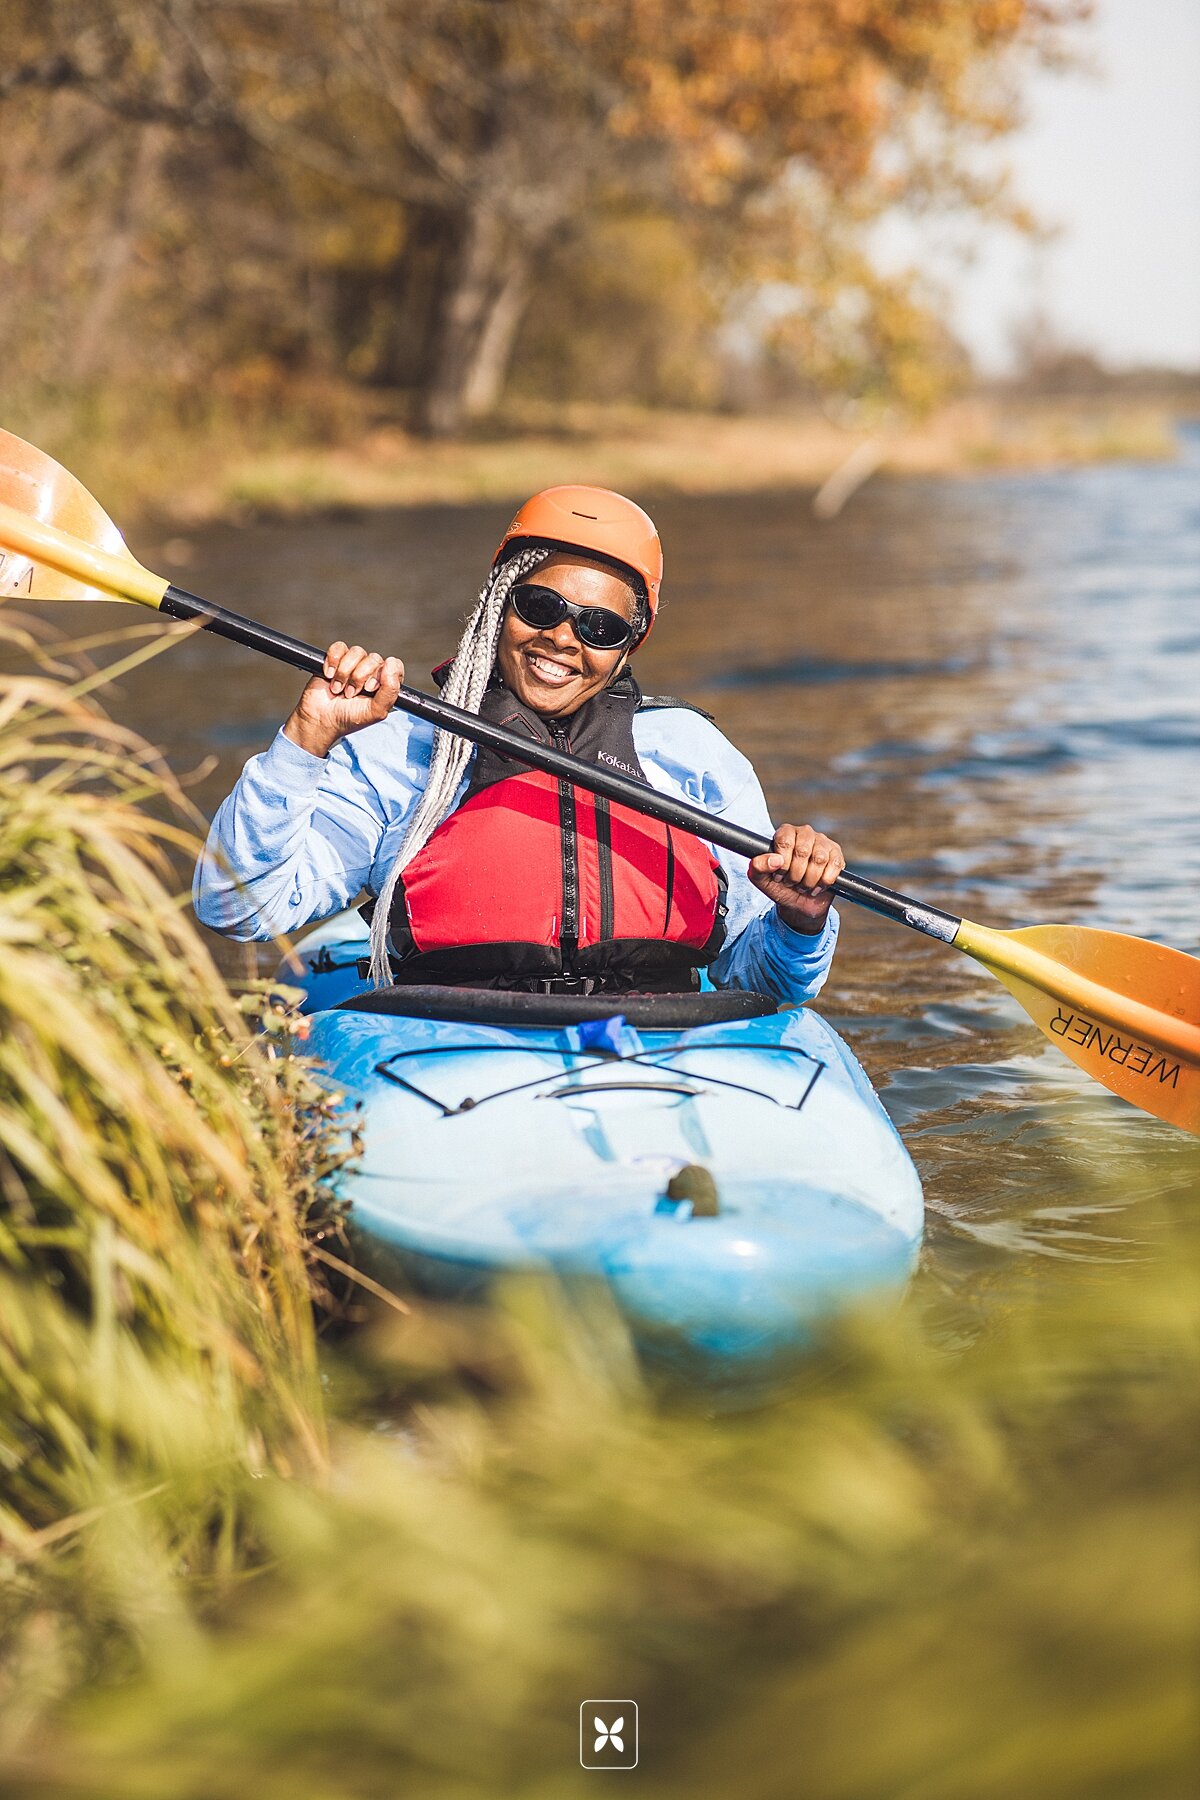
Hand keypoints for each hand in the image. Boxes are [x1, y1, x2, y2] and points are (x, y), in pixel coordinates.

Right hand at [283, 641, 404, 757]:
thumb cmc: (349, 718)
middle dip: (359, 678)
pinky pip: (339, 647)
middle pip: (374, 658)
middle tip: (350, 694)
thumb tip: (391, 663)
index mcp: (384, 684)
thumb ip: (390, 690)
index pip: (394, 666)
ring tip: (338, 689)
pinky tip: (329, 676)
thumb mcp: (376, 711)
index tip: (370, 688)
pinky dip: (333, 661)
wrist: (320, 719)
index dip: (383, 674)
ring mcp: (353, 665)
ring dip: (345, 673)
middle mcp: (371, 672)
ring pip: (357, 652)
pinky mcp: (335, 659)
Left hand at [748, 823, 844, 934]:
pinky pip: (834, 866)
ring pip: (819, 859)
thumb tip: (775, 860)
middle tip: (791, 882)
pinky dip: (824, 881)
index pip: (784, 841)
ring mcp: (823, 842)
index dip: (782, 863)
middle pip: (802, 851)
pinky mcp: (836, 855)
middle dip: (795, 874)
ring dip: (809, 880)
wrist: (799, 903)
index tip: (779, 875)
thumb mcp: (761, 879)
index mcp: (785, 833)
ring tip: (803, 885)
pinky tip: (817, 886)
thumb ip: (758, 867)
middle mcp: (805, 833)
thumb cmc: (780, 886)